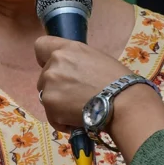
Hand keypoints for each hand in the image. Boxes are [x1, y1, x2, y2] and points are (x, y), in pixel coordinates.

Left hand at [34, 35, 163, 163]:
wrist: (122, 101)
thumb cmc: (116, 78)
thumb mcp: (95, 58)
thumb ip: (76, 61)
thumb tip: (71, 71)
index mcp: (66, 49)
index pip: (41, 45)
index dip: (46, 57)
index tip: (57, 66)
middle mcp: (53, 65)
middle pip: (45, 75)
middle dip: (57, 84)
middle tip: (77, 93)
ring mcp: (48, 87)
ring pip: (47, 96)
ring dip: (59, 103)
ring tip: (81, 107)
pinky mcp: (50, 108)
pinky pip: (52, 115)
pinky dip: (63, 119)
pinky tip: (80, 117)